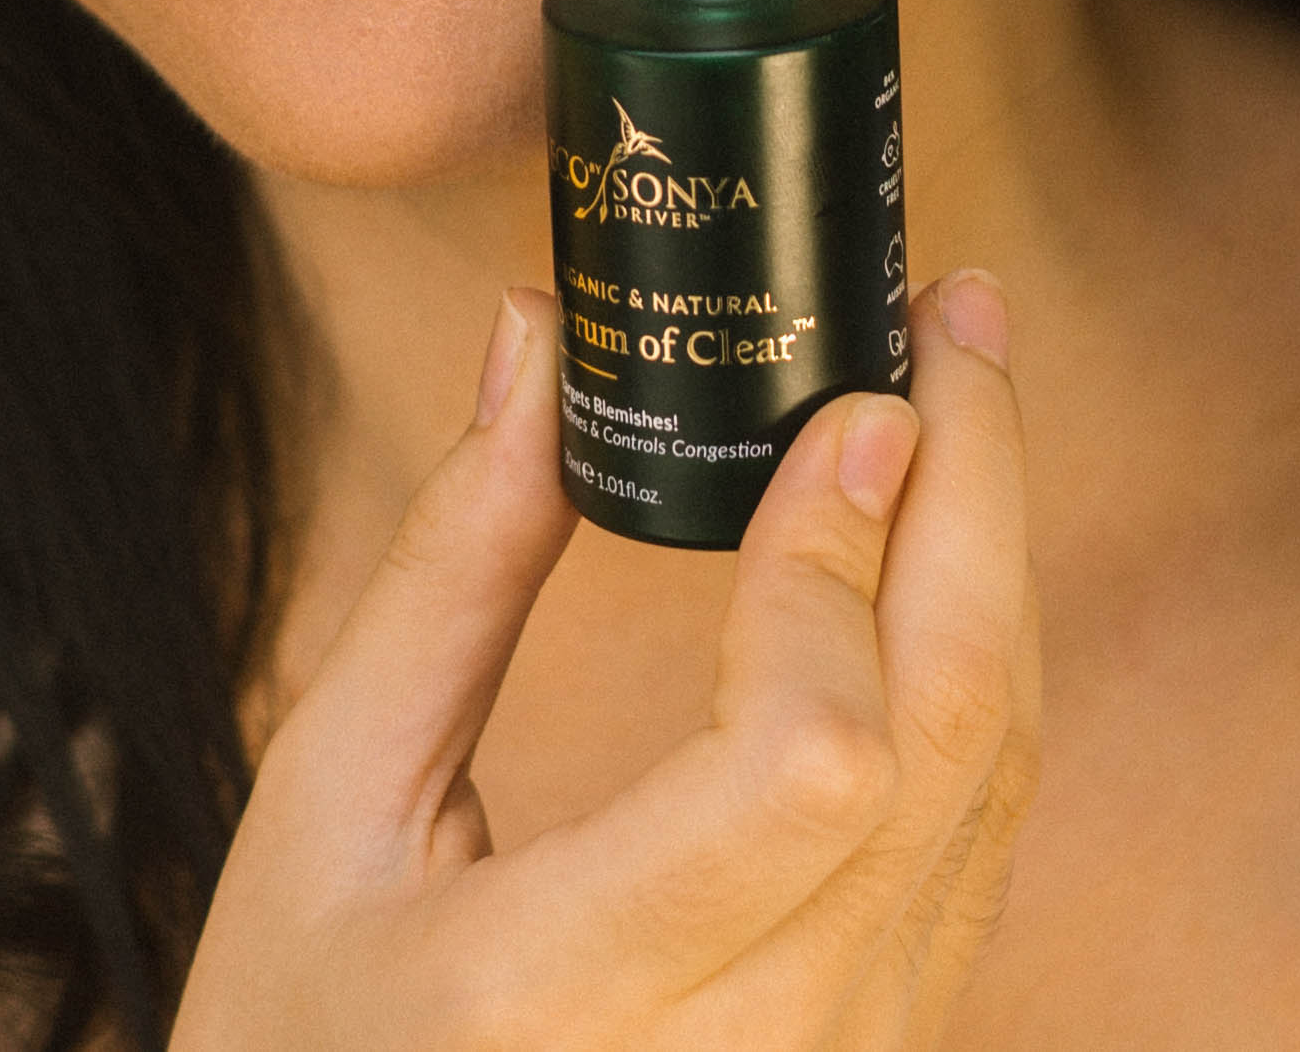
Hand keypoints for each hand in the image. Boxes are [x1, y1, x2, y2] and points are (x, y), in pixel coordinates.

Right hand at [172, 279, 1036, 1051]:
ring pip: (990, 795)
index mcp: (561, 990)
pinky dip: (973, 678)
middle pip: (943, 750)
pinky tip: (941, 560)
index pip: (809, 761)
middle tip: (953, 318)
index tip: (854, 401)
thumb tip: (533, 337)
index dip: (848, 560)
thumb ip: (450, 568)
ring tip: (958, 398)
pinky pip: (971, 851)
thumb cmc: (304, 1029)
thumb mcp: (330, 799)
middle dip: (978, 500)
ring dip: (994, 571)